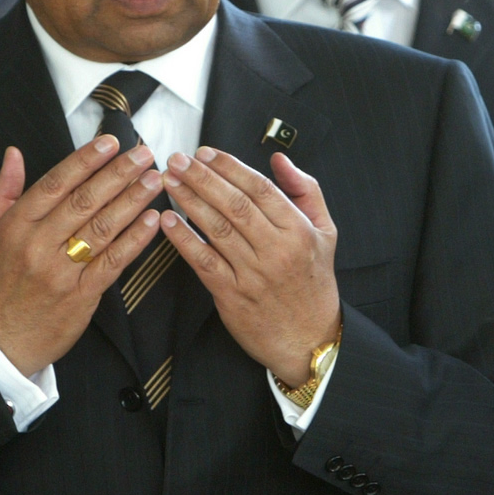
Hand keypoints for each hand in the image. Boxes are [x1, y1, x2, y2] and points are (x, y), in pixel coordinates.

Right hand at [0, 138, 164, 376]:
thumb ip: (2, 192)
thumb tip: (14, 153)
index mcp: (15, 227)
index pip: (54, 184)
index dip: (84, 161)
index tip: (109, 143)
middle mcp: (38, 246)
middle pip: (83, 202)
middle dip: (117, 174)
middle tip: (143, 153)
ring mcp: (62, 272)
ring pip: (102, 228)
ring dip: (132, 201)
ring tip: (154, 180)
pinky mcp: (82, 295)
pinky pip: (113, 262)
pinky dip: (135, 239)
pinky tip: (152, 220)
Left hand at [160, 149, 339, 385]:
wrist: (310, 341)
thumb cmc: (314, 284)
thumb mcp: (326, 232)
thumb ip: (305, 191)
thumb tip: (280, 160)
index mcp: (299, 231)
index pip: (259, 188)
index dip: (229, 167)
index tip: (206, 153)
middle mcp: (276, 250)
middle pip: (234, 204)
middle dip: (202, 177)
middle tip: (177, 159)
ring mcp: (253, 274)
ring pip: (216, 228)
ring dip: (189, 201)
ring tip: (169, 181)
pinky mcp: (233, 296)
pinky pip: (203, 261)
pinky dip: (183, 239)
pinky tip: (167, 220)